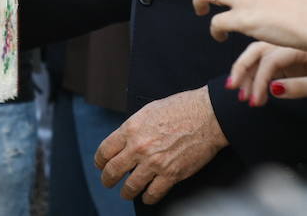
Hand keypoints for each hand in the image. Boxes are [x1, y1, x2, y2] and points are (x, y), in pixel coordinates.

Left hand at [95, 86, 225, 204]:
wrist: (207, 116)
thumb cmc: (181, 109)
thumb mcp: (148, 111)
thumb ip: (134, 127)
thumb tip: (126, 139)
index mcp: (131, 129)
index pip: (105, 150)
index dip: (100, 160)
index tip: (101, 164)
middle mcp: (139, 147)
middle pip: (113, 170)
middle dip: (107, 179)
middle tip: (107, 181)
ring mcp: (154, 163)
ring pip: (131, 186)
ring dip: (126, 192)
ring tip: (126, 193)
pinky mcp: (171, 174)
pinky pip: (153, 193)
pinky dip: (148, 198)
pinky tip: (147, 196)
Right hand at [226, 42, 306, 106]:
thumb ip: (301, 88)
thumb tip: (274, 91)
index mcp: (303, 44)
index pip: (271, 60)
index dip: (259, 81)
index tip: (254, 101)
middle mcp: (295, 42)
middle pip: (258, 50)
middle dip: (242, 69)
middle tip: (232, 89)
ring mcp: (294, 48)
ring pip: (261, 53)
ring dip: (248, 70)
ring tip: (239, 90)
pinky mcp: (296, 57)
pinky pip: (271, 61)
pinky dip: (259, 71)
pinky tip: (253, 85)